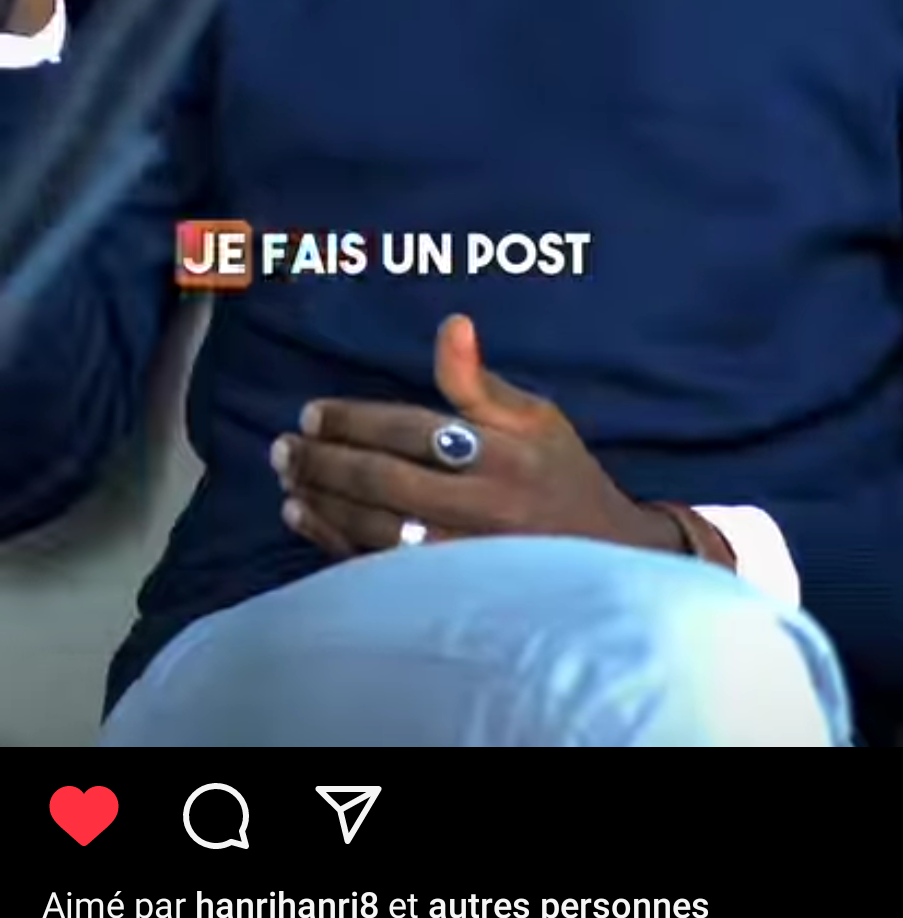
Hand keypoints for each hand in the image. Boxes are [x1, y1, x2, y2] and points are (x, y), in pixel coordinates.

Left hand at [270, 314, 683, 557]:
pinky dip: (335, 543)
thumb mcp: (536, 417)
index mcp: (502, 453)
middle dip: (325, 461)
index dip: (355, 421)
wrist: (604, 559)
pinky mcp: (451, 593)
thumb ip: (479, 380)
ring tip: (286, 480)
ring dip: (322, 502)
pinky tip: (305, 521)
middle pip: (384, 479)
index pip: (412, 430)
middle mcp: (481, 505)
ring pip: (374, 527)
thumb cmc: (562, 476)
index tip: (312, 413)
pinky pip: (380, 569)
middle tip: (283, 447)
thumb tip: (451, 324)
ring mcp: (464, 556)